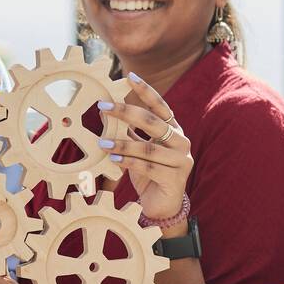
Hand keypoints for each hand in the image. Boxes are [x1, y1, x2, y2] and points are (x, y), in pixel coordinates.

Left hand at [99, 73, 192, 220]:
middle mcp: (181, 142)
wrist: (162, 207)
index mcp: (174, 132)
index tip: (130, 76)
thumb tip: (107, 113)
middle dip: (127, 112)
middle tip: (103, 107)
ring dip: (122, 144)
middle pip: (153, 122)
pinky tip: (112, 159)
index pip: (161, 106)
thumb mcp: (138, 150)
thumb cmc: (149, 175)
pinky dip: (128, 162)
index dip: (146, 91)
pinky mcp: (174, 179)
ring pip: (149, 148)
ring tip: (102, 142)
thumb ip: (129, 133)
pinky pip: (148, 167)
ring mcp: (181, 161)